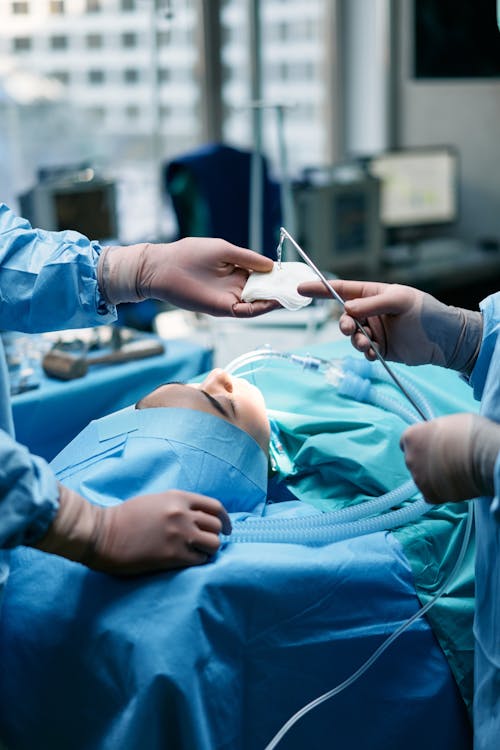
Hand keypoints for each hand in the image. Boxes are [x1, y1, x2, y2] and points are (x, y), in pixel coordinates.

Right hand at [35, 485, 231, 574]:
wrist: (102, 533)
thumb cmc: (125, 517)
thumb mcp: (155, 500)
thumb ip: (177, 505)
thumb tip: (198, 516)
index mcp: (178, 498)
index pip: (215, 507)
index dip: (224, 519)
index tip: (226, 528)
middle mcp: (182, 514)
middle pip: (217, 526)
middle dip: (215, 536)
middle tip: (207, 544)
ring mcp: (179, 535)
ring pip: (214, 544)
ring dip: (209, 550)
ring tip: (198, 553)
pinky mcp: (173, 556)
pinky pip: (200, 560)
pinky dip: (199, 561)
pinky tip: (188, 561)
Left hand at [98, 238, 279, 317]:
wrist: (163, 268)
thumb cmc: (190, 253)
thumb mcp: (224, 250)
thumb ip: (248, 258)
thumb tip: (272, 266)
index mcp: (238, 270)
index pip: (265, 276)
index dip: (281, 276)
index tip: (297, 273)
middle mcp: (237, 286)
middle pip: (266, 292)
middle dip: (284, 290)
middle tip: (303, 287)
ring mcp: (230, 299)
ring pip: (259, 304)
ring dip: (277, 301)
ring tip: (294, 296)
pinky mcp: (222, 309)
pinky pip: (246, 311)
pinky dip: (261, 309)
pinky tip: (274, 302)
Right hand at [297, 279, 481, 371]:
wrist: (445, 340)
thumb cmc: (426, 312)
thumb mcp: (401, 300)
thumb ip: (372, 304)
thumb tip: (347, 309)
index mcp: (373, 293)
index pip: (341, 289)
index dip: (320, 289)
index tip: (301, 288)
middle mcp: (371, 311)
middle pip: (344, 316)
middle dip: (343, 323)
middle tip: (349, 329)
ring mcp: (375, 330)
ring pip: (352, 336)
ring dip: (356, 340)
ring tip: (369, 344)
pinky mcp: (381, 348)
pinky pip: (364, 351)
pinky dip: (366, 353)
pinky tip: (376, 353)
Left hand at [400, 413, 499, 503]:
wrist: (484, 456)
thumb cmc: (470, 433)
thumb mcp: (447, 422)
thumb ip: (435, 432)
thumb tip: (438, 437)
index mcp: (411, 436)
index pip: (407, 443)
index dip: (420, 444)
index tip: (431, 446)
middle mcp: (409, 458)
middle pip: (413, 461)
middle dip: (426, 461)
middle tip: (446, 460)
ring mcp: (418, 479)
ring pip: (422, 479)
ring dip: (433, 477)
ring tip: (454, 472)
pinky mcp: (430, 496)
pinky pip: (431, 494)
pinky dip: (440, 491)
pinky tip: (454, 484)